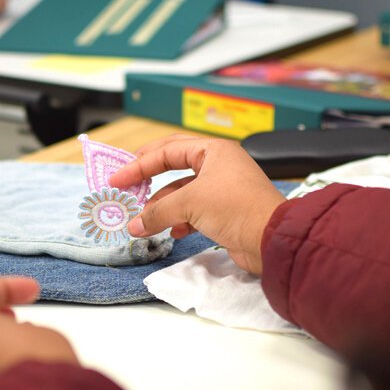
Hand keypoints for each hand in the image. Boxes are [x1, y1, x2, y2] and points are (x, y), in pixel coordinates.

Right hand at [109, 135, 285, 274]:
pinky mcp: (225, 211)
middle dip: (149, 179)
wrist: (271, 240)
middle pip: (174, 166)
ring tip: (145, 221)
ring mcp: (222, 188)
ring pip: (183, 192)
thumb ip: (158, 211)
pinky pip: (194, 211)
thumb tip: (134, 224)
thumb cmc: (235, 208)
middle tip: (127, 187)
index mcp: (213, 150)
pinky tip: (172, 232)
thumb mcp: (190, 203)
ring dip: (163, 207)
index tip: (118, 179)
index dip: (139, 164)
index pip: (168, 150)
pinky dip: (179, 220)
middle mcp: (219, 164)